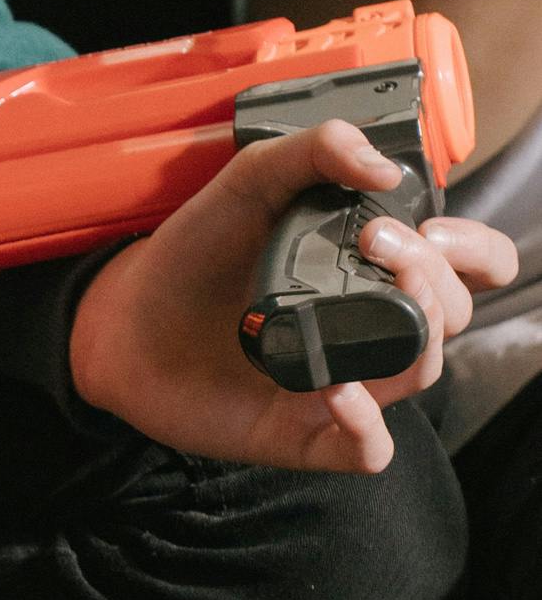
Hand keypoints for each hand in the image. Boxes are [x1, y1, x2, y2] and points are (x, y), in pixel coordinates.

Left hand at [68, 119, 518, 474]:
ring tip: (361, 296)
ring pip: (423, 372)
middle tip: (374, 241)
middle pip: (452, 315)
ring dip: (412, 333)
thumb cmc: (193, 254)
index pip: (471, 268)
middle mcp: (368, 326)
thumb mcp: (250, 181)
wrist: (124, 318)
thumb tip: (385, 168)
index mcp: (375, 269)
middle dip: (433, 276)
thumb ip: (314, 151)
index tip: (435, 227)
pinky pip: (368, 448)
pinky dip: (366, 424)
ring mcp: (342, 382)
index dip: (476, 252)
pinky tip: (339, 389)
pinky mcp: (303, 434)